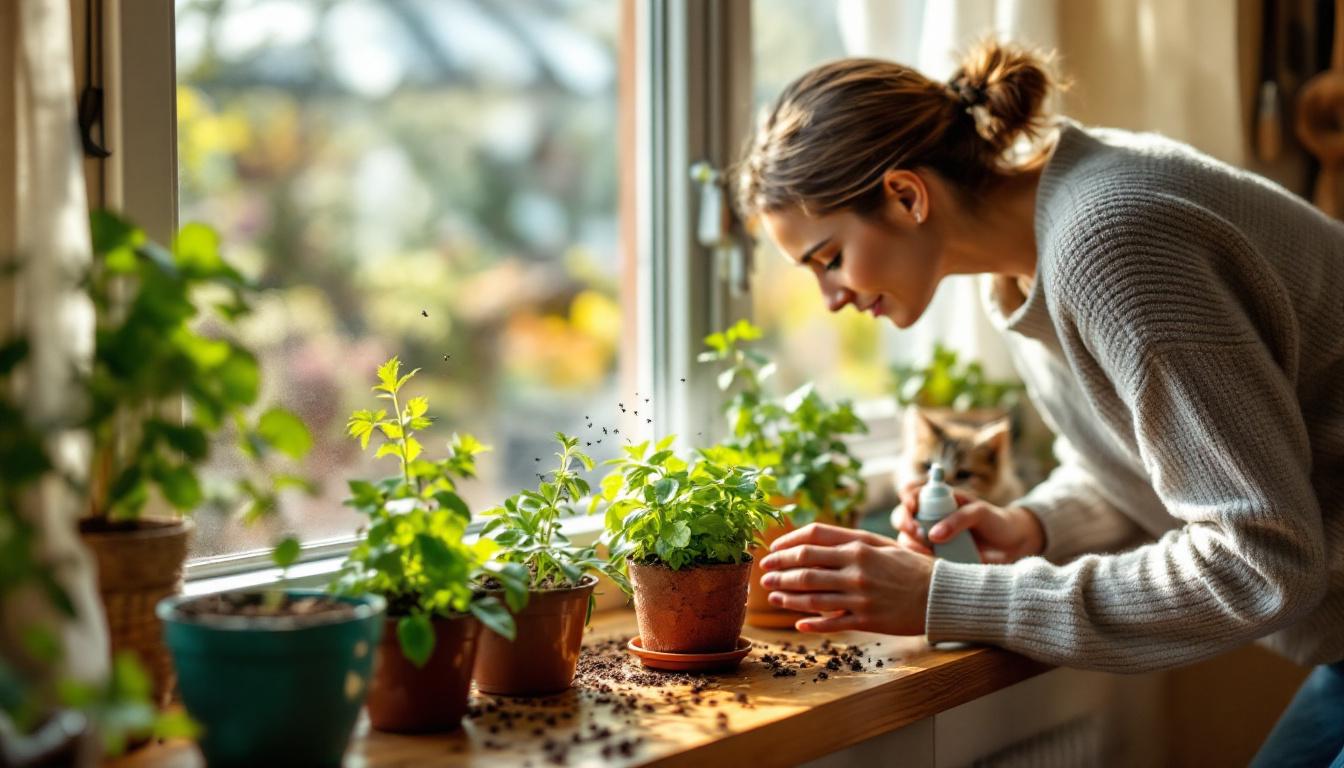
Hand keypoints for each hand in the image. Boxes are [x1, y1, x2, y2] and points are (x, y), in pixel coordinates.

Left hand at [757, 523, 932, 634]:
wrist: (941, 595)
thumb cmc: (911, 567)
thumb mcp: (882, 545)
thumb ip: (850, 541)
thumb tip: (814, 541)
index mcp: (859, 545)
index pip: (812, 537)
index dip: (787, 542)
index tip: (772, 549)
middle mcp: (855, 568)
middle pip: (805, 565)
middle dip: (779, 569)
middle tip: (764, 573)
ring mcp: (859, 595)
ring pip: (812, 595)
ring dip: (786, 596)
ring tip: (771, 596)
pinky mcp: (865, 620)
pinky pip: (831, 622)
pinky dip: (811, 622)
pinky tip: (797, 623)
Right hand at [891, 479, 1044, 563]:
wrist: (1013, 545)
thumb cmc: (997, 521)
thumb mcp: (980, 513)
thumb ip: (958, 519)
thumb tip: (932, 535)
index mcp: (939, 500)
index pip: (913, 495)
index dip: (907, 500)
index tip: (912, 508)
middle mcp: (930, 517)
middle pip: (902, 517)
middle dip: (904, 524)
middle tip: (916, 533)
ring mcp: (932, 538)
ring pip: (907, 540)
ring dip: (910, 544)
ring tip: (927, 551)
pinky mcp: (937, 557)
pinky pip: (919, 558)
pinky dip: (919, 560)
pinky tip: (930, 562)